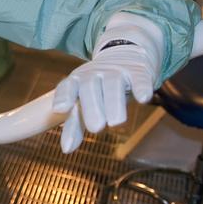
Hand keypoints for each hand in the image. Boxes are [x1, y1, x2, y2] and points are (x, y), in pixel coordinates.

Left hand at [52, 13, 162, 152]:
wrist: (125, 54)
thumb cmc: (99, 87)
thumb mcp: (85, 101)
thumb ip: (75, 123)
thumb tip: (66, 150)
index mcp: (76, 81)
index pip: (66, 87)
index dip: (63, 97)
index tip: (60, 109)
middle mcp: (93, 74)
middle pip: (89, 88)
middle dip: (91, 107)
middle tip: (95, 128)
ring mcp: (115, 71)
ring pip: (113, 85)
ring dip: (113, 102)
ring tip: (115, 123)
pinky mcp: (138, 71)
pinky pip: (139, 78)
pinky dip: (141, 87)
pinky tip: (143, 98)